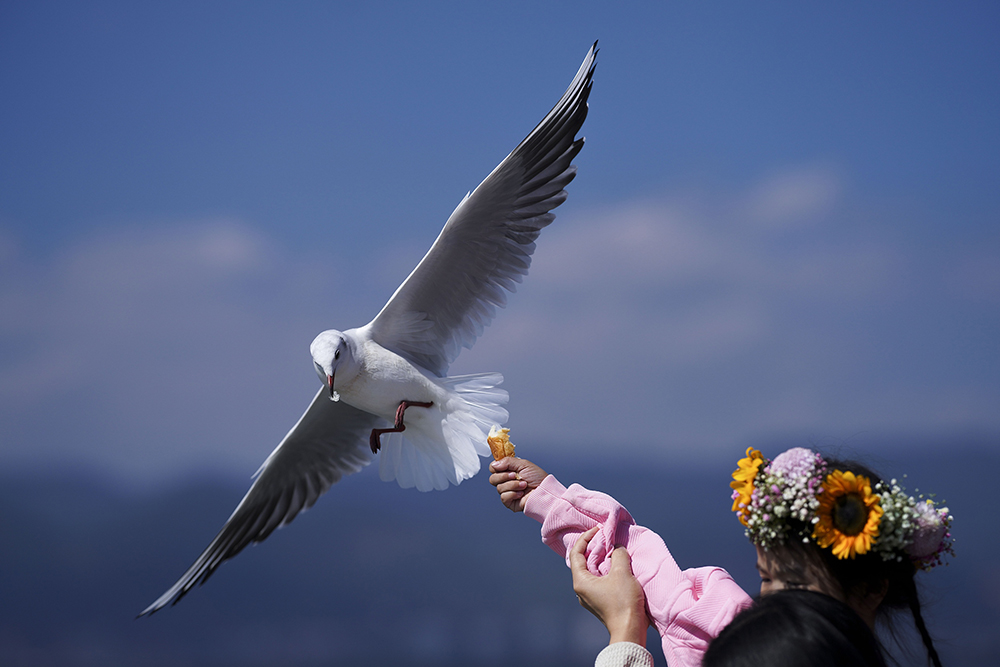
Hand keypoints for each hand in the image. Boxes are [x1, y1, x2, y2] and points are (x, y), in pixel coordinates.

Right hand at [488, 457, 547, 511]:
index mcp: (509, 471)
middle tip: (515, 475)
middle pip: (493, 479)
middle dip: (504, 476)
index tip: (504, 466)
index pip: (493, 468)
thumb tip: (494, 464)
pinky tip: (521, 493)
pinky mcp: (510, 502)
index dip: (496, 467)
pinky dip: (513, 494)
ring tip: (523, 485)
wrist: (545, 490)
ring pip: (499, 488)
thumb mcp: (524, 464)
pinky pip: (504, 497)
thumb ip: (508, 461)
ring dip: (513, 485)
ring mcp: (507, 492)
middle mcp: (507, 481)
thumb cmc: (538, 478)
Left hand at [570, 527, 649, 646]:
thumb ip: (618, 555)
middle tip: (607, 538)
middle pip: (582, 562)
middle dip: (594, 547)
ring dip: (601, 559)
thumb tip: (616, 548)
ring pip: (592, 572)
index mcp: (580, 581)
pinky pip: (599, 580)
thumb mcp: (622, 573)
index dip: (586, 538)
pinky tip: (617, 566)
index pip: (576, 553)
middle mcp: (581, 589)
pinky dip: (606, 570)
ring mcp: (590, 597)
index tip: (598, 530)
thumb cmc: (623, 602)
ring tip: (613, 549)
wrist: (630, 631)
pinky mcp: (599, 602)